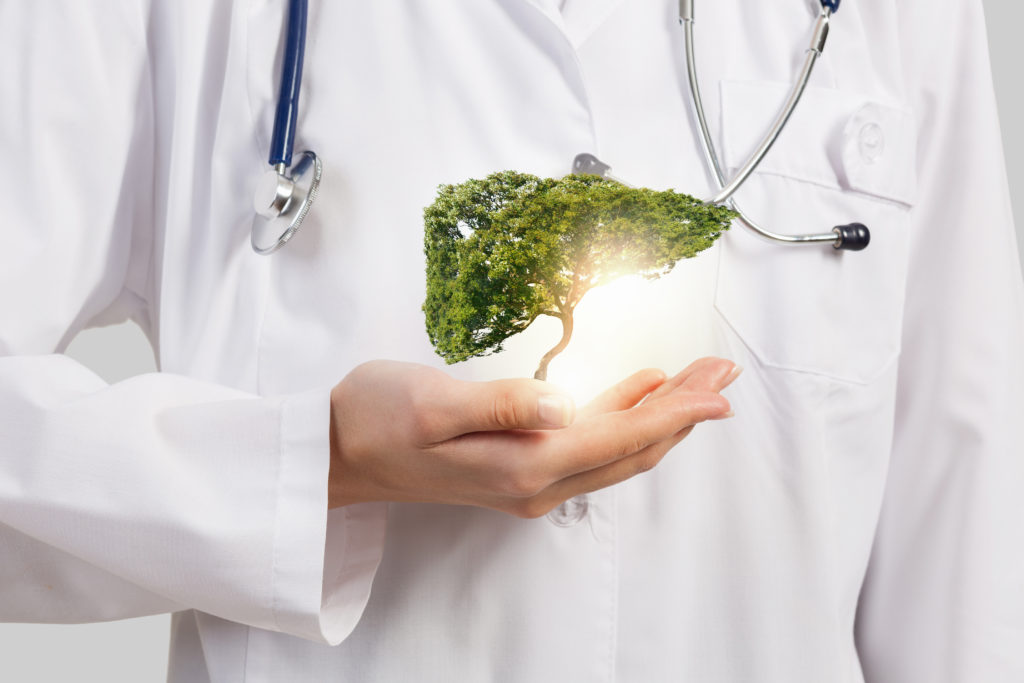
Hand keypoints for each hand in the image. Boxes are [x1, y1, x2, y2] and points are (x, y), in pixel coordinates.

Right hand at [328, 357, 739, 516]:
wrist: (338, 451)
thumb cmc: (375, 420)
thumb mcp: (431, 405)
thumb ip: (501, 406)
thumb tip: (564, 404)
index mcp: (523, 466)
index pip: (617, 440)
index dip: (673, 414)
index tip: (718, 393)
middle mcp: (536, 481)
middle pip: (630, 448)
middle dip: (682, 412)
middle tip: (724, 375)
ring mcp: (530, 475)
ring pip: (615, 446)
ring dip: (660, 413)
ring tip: (700, 379)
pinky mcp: (519, 462)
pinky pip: (588, 442)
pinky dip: (622, 414)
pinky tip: (641, 389)